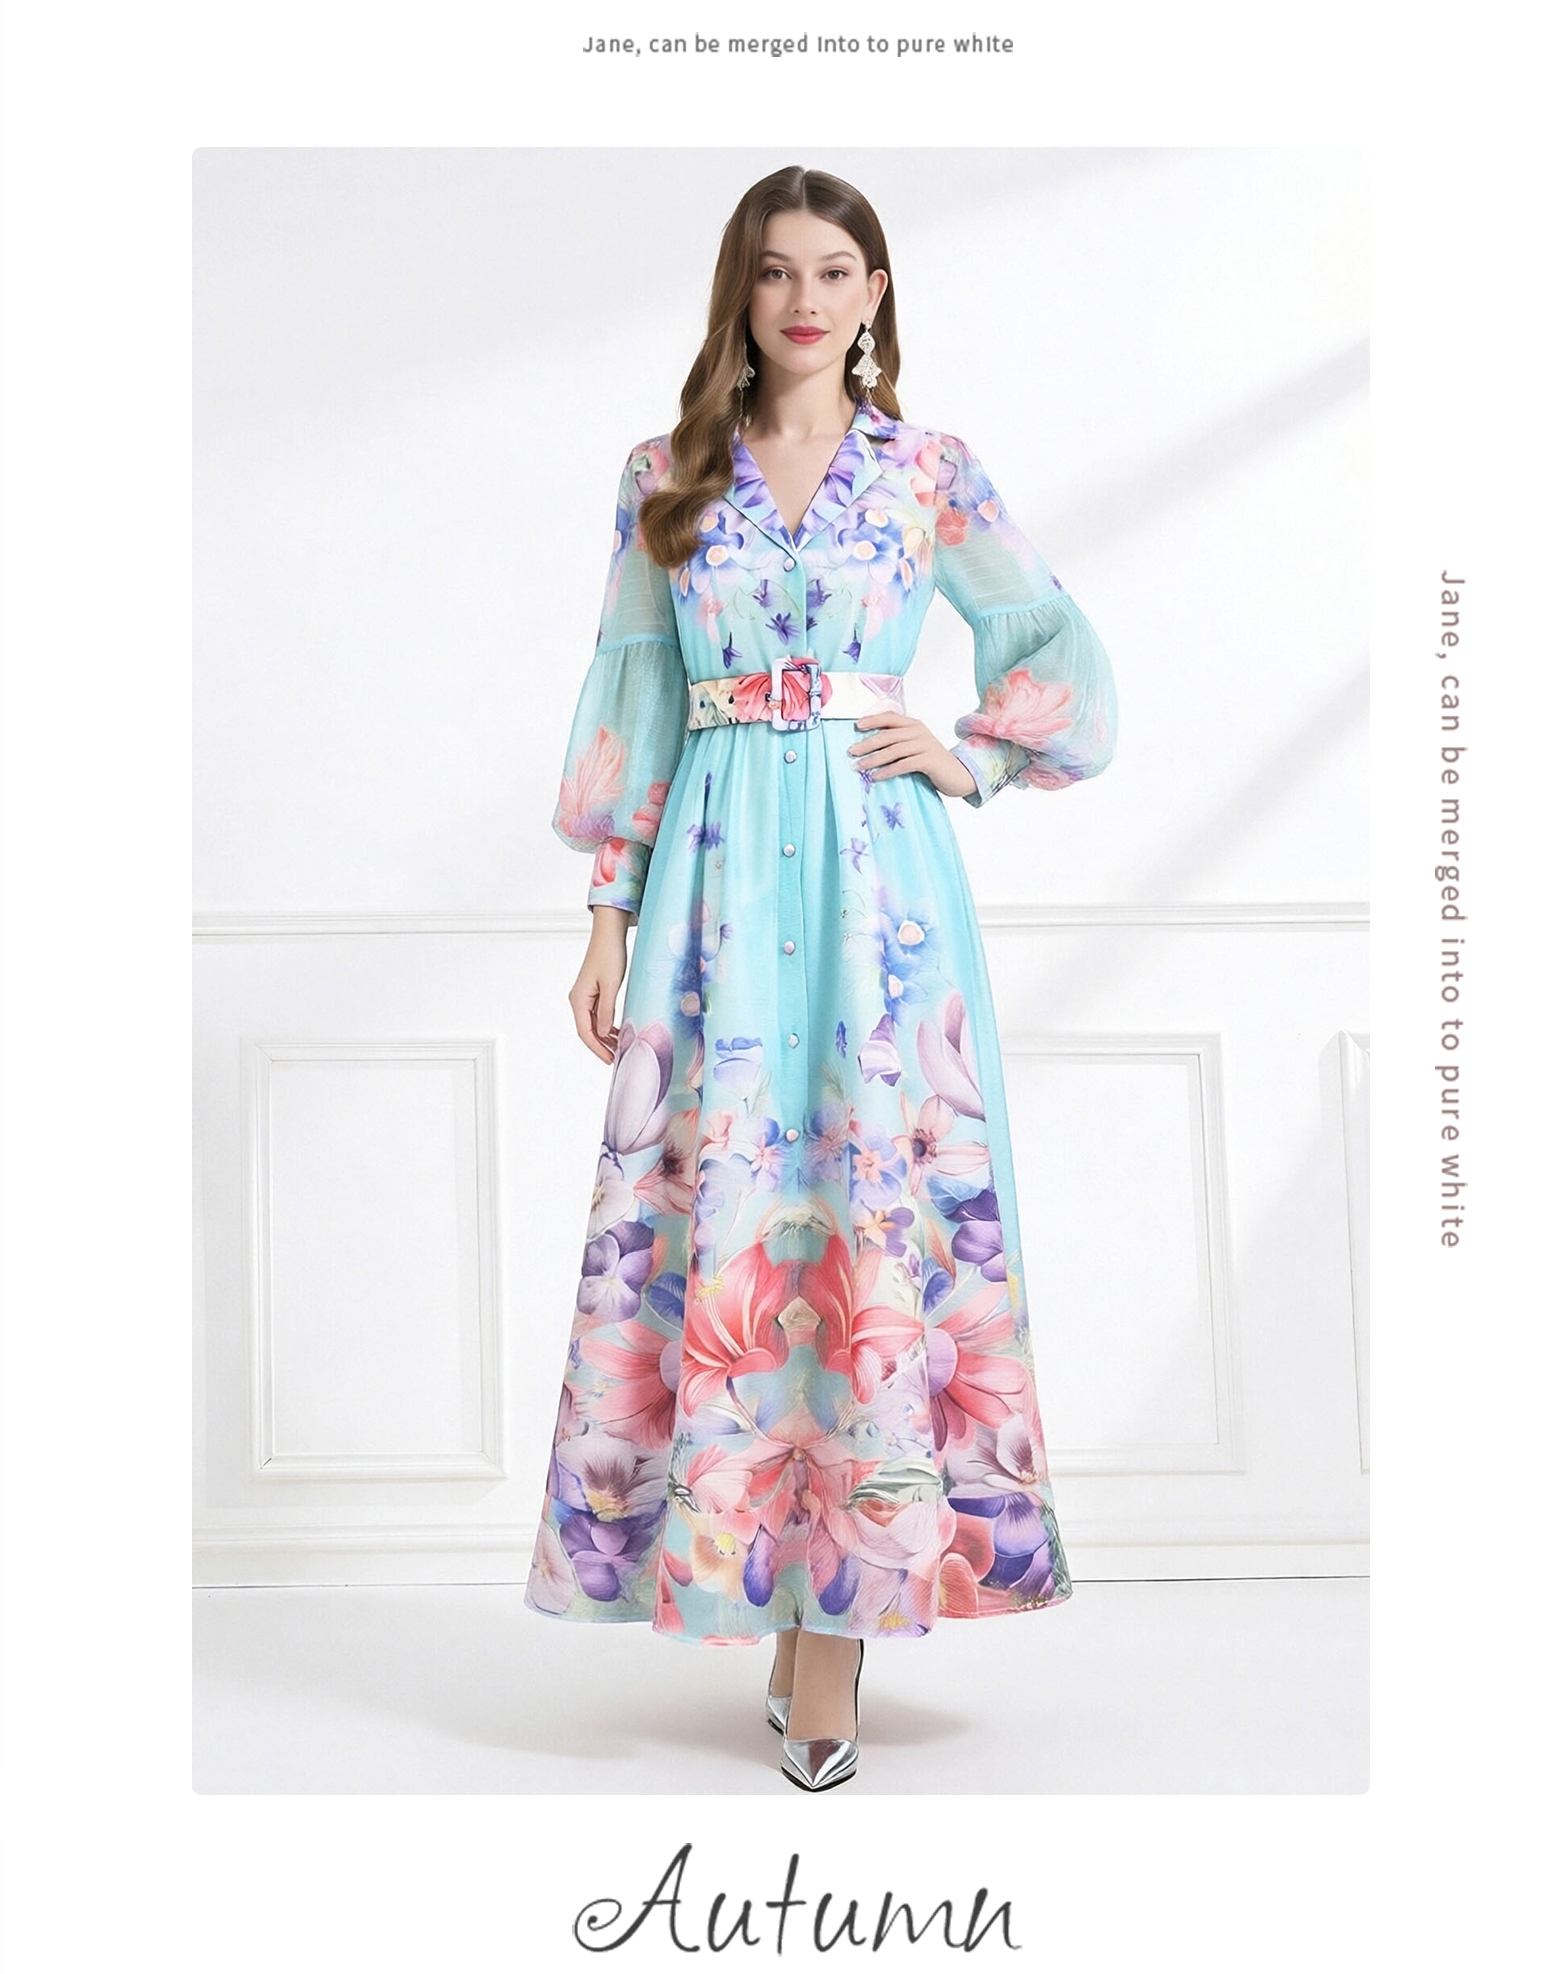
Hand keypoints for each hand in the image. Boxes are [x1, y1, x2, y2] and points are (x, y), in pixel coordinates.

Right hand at [570, 908, 629, 1062]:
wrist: (608, 935)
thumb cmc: (609, 956)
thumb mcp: (610, 985)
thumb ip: (607, 1010)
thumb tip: (605, 1032)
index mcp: (578, 1000)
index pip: (585, 1032)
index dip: (597, 1048)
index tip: (610, 1060)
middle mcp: (578, 1000)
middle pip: (587, 1031)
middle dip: (601, 1046)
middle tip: (617, 1058)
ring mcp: (585, 997)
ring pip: (593, 1024)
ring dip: (605, 1037)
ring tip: (620, 1048)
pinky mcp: (594, 992)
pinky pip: (598, 1015)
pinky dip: (607, 1026)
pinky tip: (619, 1032)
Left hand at [846, 711, 977, 799]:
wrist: (958, 774)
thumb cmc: (932, 763)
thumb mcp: (915, 747)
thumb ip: (899, 742)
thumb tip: (869, 747)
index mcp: (915, 725)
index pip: (891, 717)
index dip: (873, 719)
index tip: (857, 726)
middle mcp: (919, 732)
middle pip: (888, 735)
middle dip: (867, 743)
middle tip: (851, 751)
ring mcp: (925, 745)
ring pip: (893, 750)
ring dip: (873, 759)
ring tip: (858, 767)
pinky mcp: (929, 760)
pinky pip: (903, 764)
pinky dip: (887, 771)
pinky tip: (876, 777)